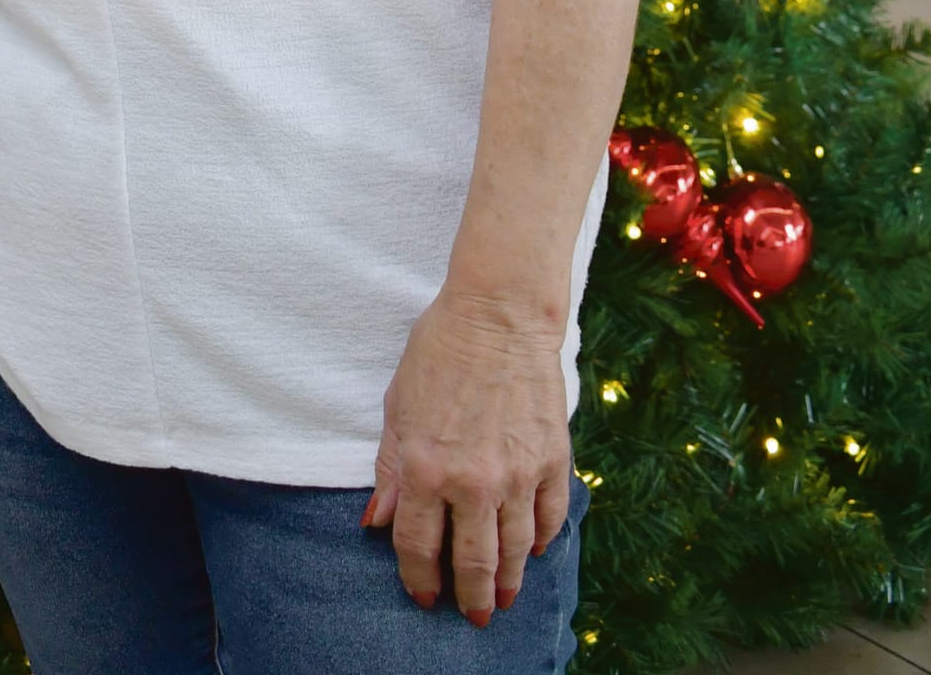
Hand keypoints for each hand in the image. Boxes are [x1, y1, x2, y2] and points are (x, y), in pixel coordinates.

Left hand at [365, 290, 572, 625]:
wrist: (499, 313)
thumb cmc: (439, 352)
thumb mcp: (398, 407)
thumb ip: (390, 469)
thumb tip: (377, 523)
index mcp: (426, 469)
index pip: (418, 546)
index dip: (418, 578)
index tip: (423, 596)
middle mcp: (473, 482)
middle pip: (473, 563)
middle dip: (470, 597)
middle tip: (471, 616)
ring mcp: (518, 475)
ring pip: (514, 550)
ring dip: (507, 581)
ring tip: (502, 598)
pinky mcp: (553, 460)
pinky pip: (549, 518)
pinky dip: (542, 540)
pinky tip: (533, 550)